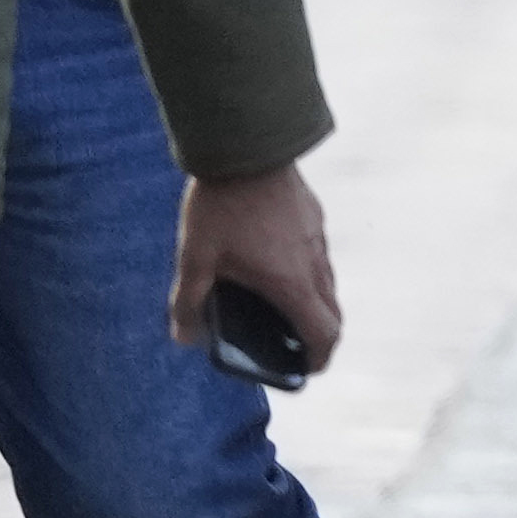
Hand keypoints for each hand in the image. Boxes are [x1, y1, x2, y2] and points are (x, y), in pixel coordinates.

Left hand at [168, 163, 340, 372]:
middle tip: (295, 346)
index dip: (319, 359)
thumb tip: (184, 336)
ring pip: (326, 283)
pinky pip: (318, 255)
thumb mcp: (196, 257)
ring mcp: (318, 238)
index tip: (307, 370)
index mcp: (291, 283)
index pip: (324, 333)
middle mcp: (314, 264)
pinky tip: (273, 259)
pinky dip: (306, 272)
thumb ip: (189, 301)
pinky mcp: (313, 216)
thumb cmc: (222, 205)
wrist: (247, 147)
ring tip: (279, 304)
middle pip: (332, 313)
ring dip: (312, 302)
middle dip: (318, 336)